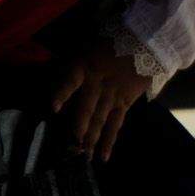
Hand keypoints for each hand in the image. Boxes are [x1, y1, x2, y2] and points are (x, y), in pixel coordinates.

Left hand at [51, 38, 153, 161]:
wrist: (148, 39)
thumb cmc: (113, 38)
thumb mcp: (87, 43)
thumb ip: (71, 61)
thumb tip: (46, 73)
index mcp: (86, 66)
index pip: (71, 81)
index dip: (63, 93)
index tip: (54, 108)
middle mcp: (98, 83)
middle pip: (86, 109)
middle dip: (76, 129)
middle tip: (68, 148)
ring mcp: (113, 95)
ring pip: (99, 120)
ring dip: (90, 139)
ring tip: (81, 156)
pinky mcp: (125, 101)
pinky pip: (116, 123)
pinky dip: (110, 140)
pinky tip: (104, 156)